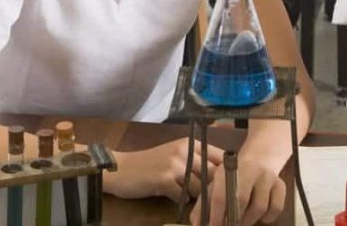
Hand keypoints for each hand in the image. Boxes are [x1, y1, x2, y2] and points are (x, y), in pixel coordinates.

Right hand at [108, 138, 222, 200]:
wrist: (121, 169)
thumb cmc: (150, 164)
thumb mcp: (176, 156)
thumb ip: (197, 162)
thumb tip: (222, 177)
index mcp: (190, 144)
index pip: (220, 158)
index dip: (225, 174)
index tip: (225, 186)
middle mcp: (184, 151)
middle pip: (213, 175)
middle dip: (213, 190)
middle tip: (211, 200)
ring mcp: (174, 165)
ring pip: (200, 188)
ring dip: (197, 198)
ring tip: (191, 201)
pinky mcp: (164, 179)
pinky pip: (183, 197)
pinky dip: (180, 201)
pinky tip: (173, 198)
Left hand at [193, 157, 284, 225]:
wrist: (260, 158)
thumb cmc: (233, 177)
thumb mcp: (216, 185)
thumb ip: (204, 205)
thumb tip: (196, 224)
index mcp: (228, 170)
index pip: (220, 196)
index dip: (216, 216)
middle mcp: (250, 170)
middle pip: (242, 201)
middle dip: (233, 220)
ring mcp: (267, 177)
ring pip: (260, 207)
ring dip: (249, 220)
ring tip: (242, 220)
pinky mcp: (281, 185)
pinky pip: (276, 208)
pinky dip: (268, 217)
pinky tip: (259, 215)